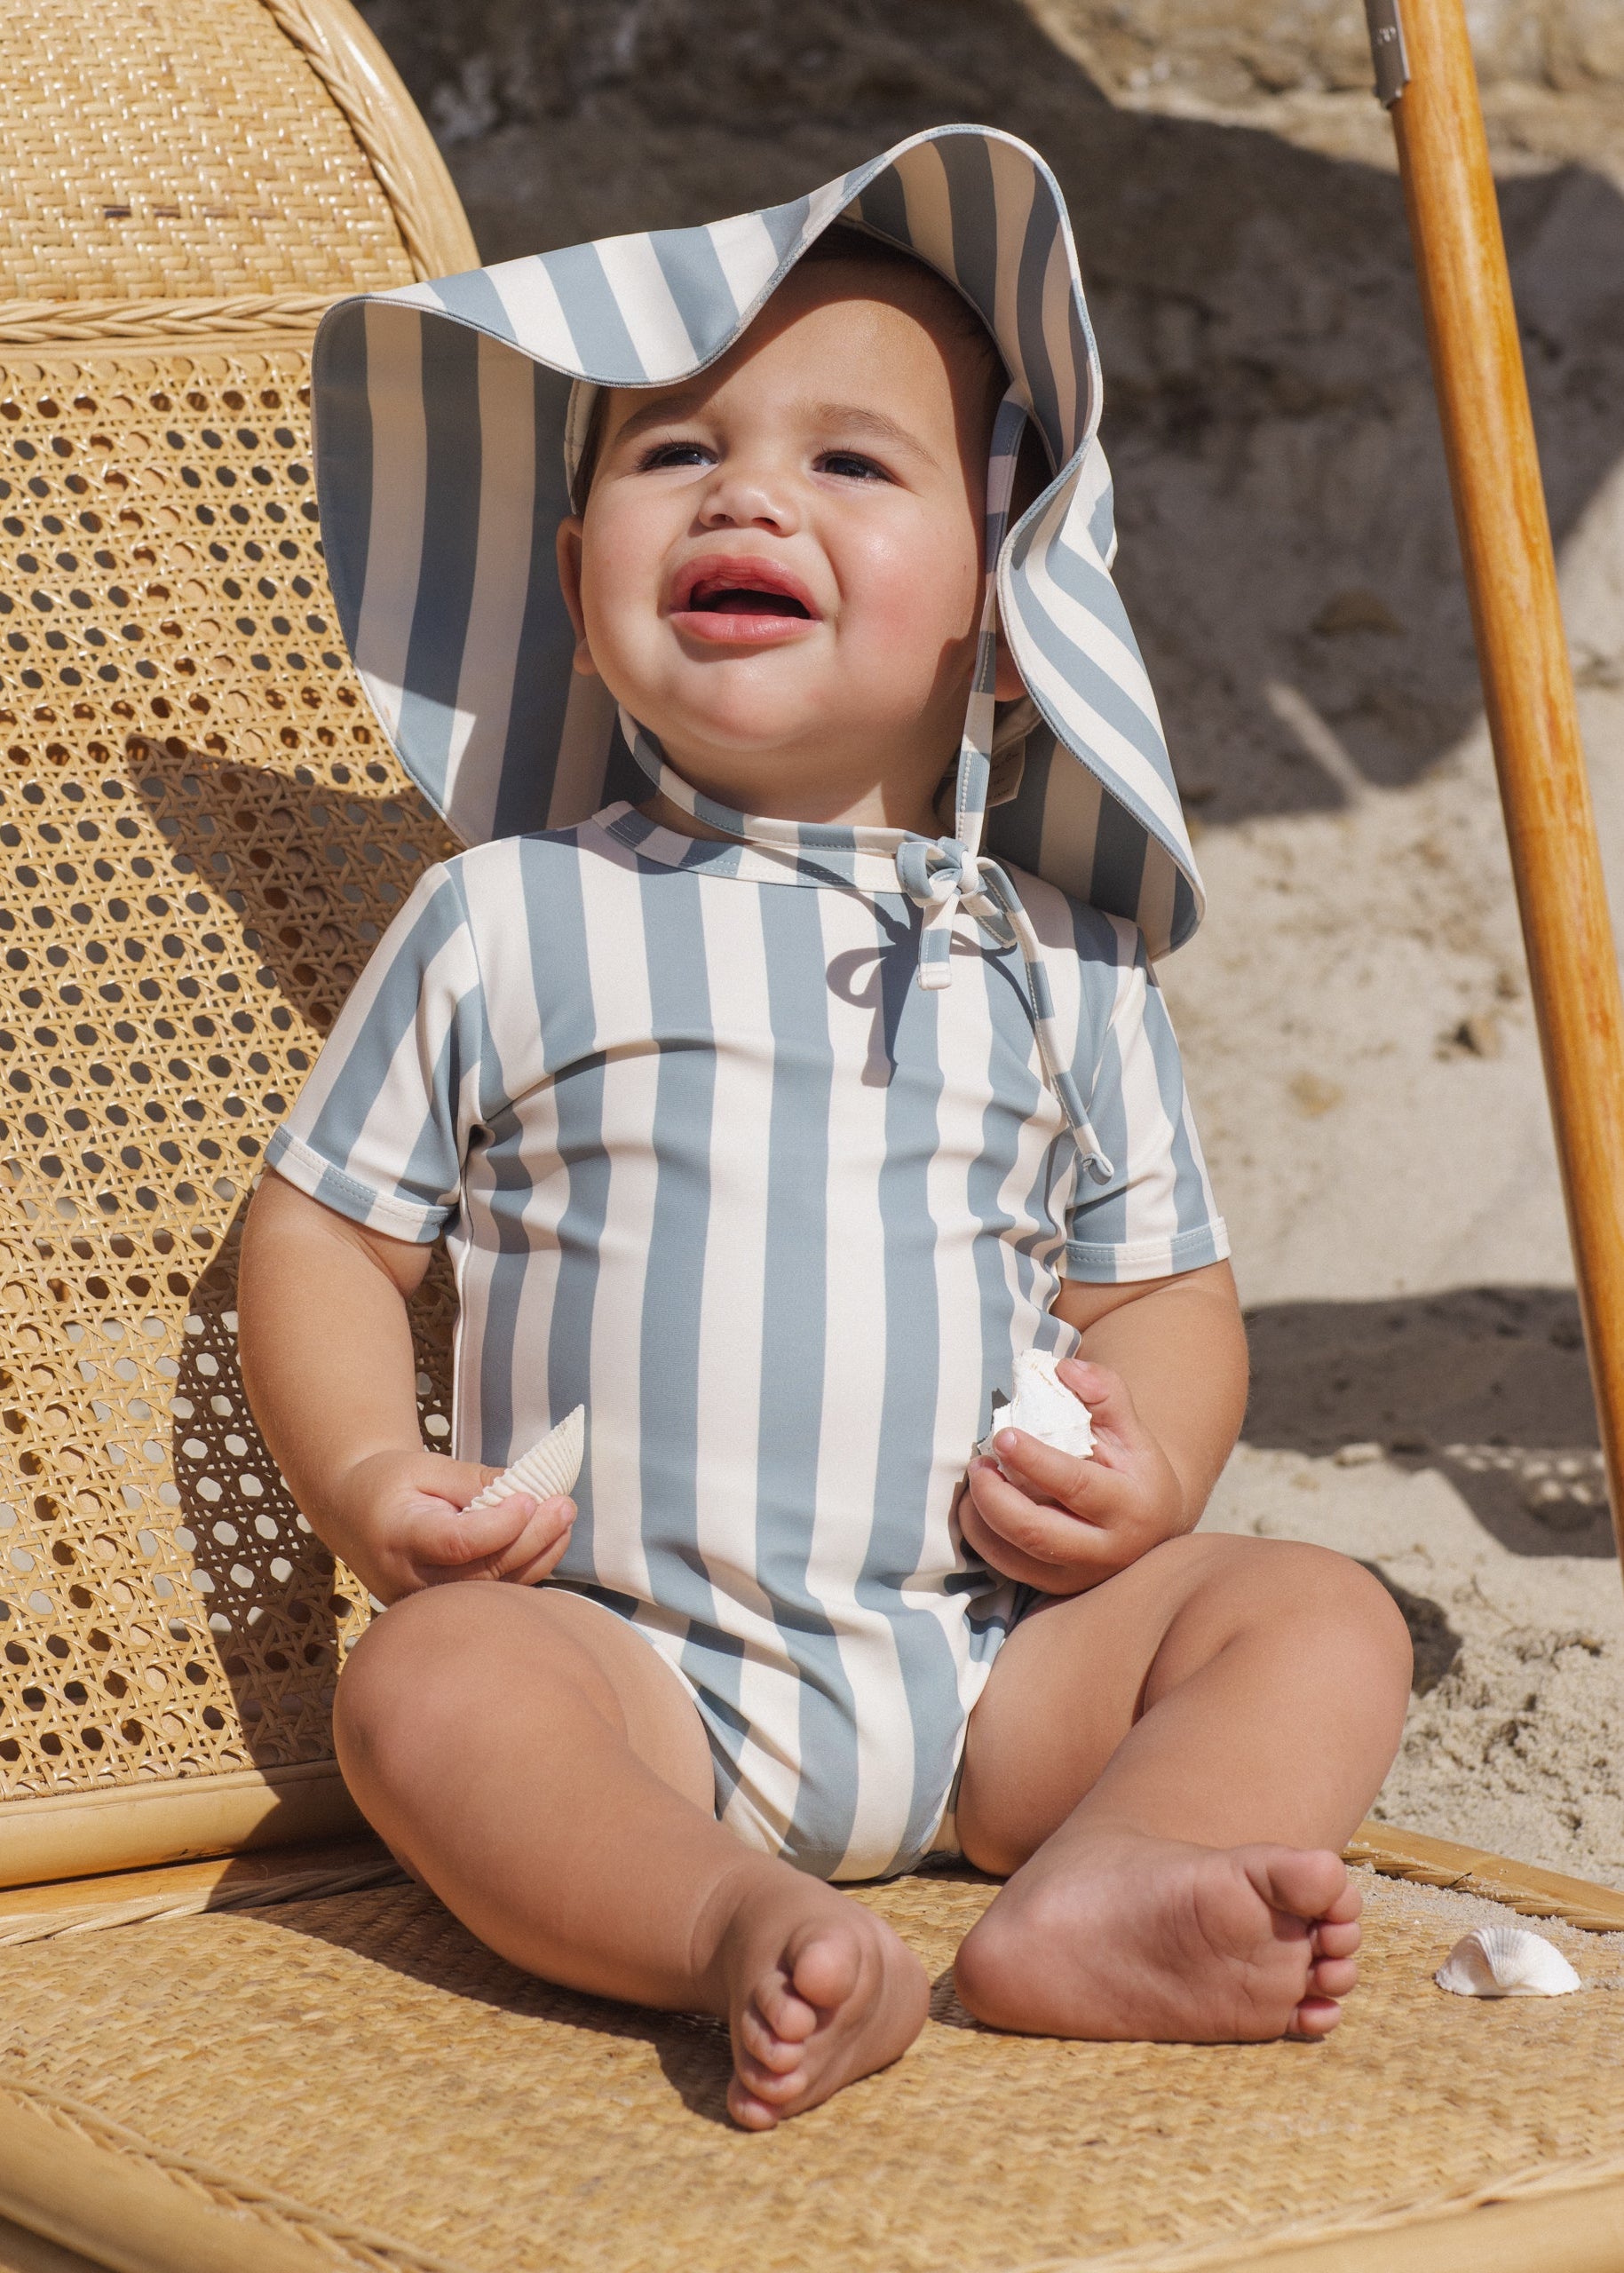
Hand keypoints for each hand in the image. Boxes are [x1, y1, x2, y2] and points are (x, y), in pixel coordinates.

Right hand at [324, 1447, 576, 1604]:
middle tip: (565, 1506)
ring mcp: (424, 1602)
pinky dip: (526, 1568)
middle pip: (483, 1570)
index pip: (457, 1543)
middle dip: (532, 1538)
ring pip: (494, 1588)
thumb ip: (474, 1481)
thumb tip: (528, 1489)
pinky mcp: (440, 1609)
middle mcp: (409, 1578)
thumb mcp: (425, 1467)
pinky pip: (492, 1593)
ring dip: (538, 1555)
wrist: (354, 1514)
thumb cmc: (391, 1483)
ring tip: (565, 1520)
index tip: (530, 1499)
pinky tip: (550, 1540)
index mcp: (398, 1536)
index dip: (500, 1526)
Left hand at [959, 1358, 1185, 1593]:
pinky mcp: (1054, 1588)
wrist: (1150, 1521)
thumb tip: (1064, 1370)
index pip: (1076, 1485)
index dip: (1035, 1461)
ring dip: (981, 1518)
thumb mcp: (1130, 1425)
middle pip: (1037, 1533)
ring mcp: (1079, 1576)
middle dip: (995, 1497)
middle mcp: (1107, 1551)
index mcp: (1131, 1507)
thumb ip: (1104, 1391)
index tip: (1003, 1436)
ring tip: (975, 1479)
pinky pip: (1006, 1569)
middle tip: (977, 1463)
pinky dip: (982, 1536)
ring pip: (1014, 1558)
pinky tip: (977, 1505)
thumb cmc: (1132, 1465)